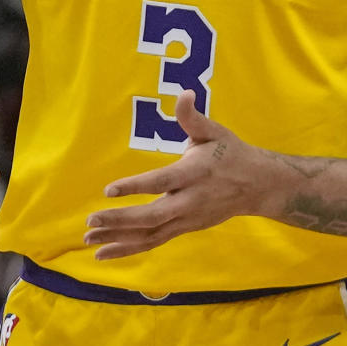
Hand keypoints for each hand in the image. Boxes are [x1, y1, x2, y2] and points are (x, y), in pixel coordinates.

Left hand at [84, 91, 262, 259]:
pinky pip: (153, 242)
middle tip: (91, 220)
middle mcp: (190, 201)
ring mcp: (187, 219)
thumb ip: (193, 117)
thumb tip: (184, 93)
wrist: (258, 186)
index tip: (108, 190)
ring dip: (118, 239)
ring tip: (89, 240)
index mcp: (195, 173)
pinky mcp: (183, 229)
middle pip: (152, 216)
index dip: (135, 187)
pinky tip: (105, 252)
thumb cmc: (231, 153)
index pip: (162, 182)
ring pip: (150, 235)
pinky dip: (128, 249)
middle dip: (120, 220)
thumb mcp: (215, 131)